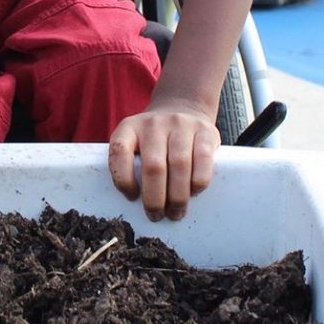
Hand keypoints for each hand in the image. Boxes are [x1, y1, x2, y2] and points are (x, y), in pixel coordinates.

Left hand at [108, 102, 219, 220]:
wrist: (183, 107)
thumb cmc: (155, 139)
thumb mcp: (135, 142)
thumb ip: (131, 164)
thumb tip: (135, 203)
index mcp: (129, 127)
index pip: (119, 152)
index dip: (123, 179)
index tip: (131, 197)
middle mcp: (154, 123)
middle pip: (154, 166)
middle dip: (155, 199)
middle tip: (157, 216)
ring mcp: (180, 124)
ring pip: (179, 165)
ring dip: (177, 197)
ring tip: (175, 213)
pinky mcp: (205, 131)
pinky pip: (203, 161)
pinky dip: (197, 183)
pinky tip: (193, 193)